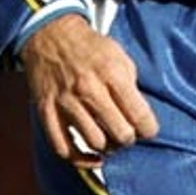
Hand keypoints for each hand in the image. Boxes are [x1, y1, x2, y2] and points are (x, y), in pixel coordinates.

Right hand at [20, 13, 159, 166]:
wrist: (51, 34)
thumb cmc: (90, 47)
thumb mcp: (119, 55)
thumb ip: (130, 85)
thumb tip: (139, 116)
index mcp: (111, 73)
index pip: (140, 115)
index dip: (149, 129)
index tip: (147, 130)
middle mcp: (88, 89)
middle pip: (120, 134)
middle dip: (129, 139)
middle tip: (127, 134)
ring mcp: (66, 102)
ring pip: (94, 143)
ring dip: (107, 149)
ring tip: (110, 141)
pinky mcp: (46, 112)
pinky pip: (63, 148)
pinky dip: (79, 160)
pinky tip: (91, 157)